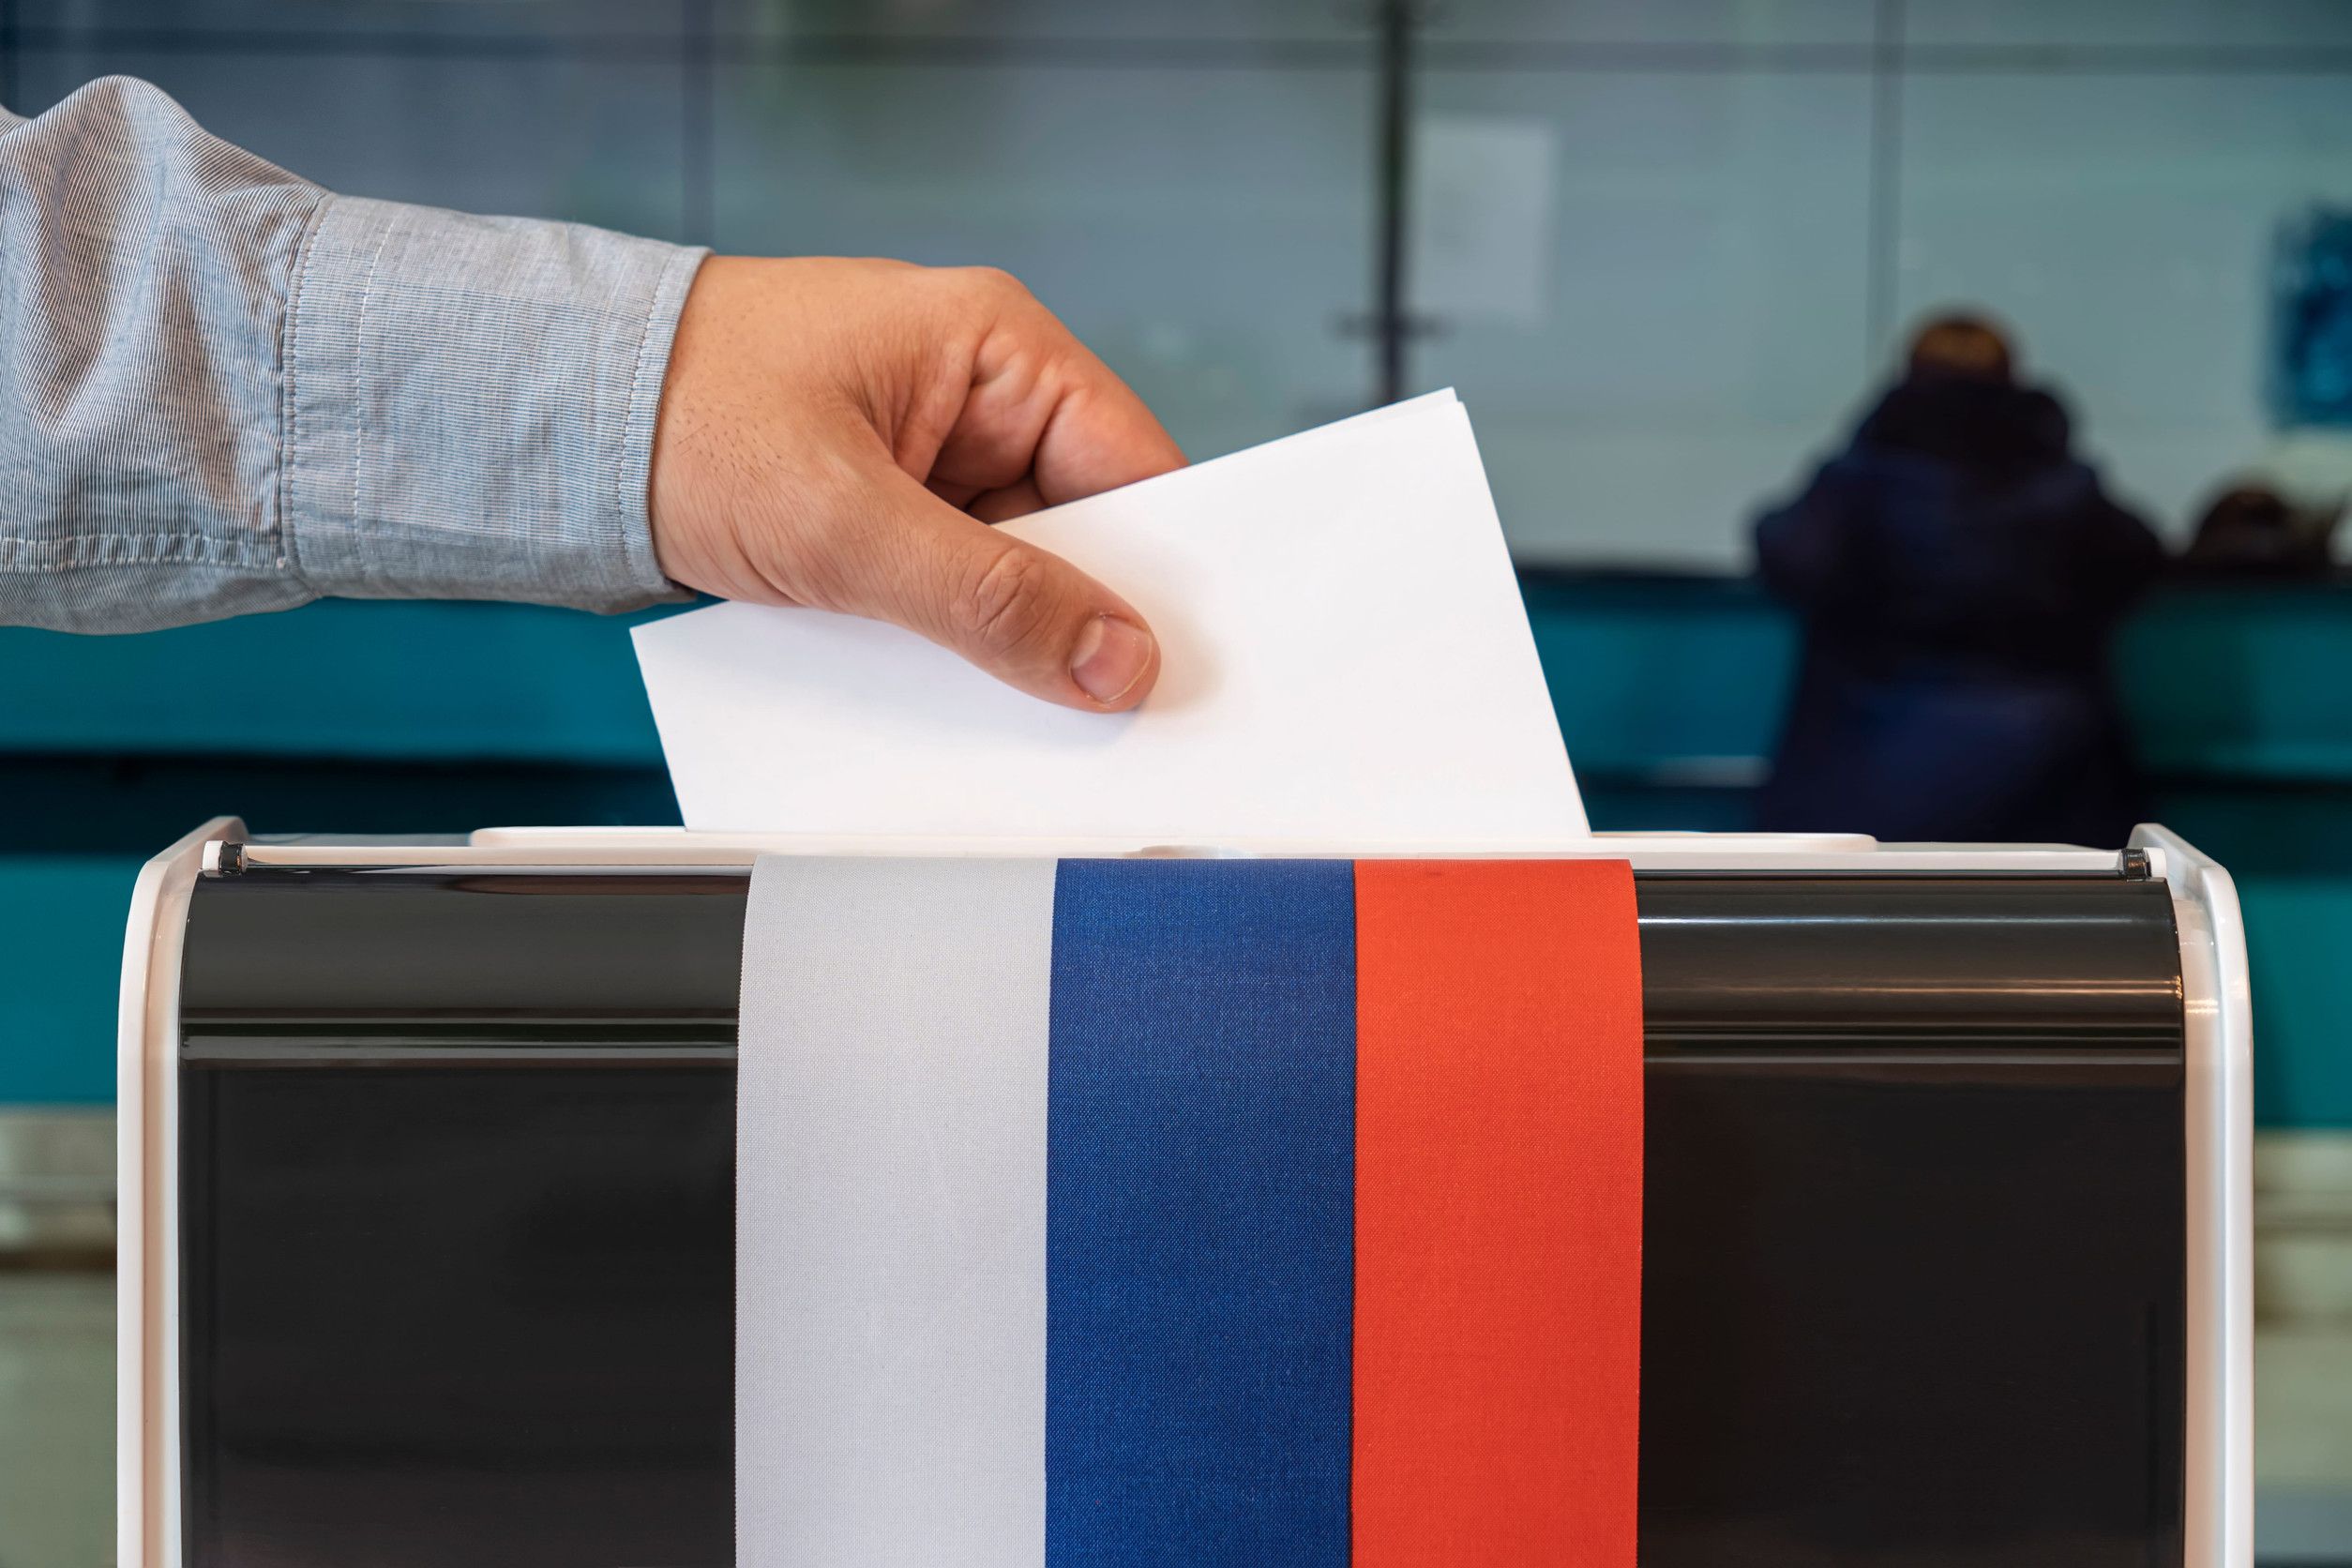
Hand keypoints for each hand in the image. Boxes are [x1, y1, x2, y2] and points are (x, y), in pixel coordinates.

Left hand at [647, 257, 1183, 711]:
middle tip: (1086, 709)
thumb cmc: (675, 415)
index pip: (1133, 465)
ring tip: (991, 705)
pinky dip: (941, 643)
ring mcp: (922, 458)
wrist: (537, 424)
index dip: (1162, 569)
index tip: (1173, 665)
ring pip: (1010, 572)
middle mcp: (973, 395)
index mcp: (995, 346)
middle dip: (1072, 619)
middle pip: (1078, 530)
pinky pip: (943, 590)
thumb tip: (1117, 661)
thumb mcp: (846, 520)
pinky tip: (931, 689)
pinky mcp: (874, 513)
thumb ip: (989, 598)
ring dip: (998, 641)